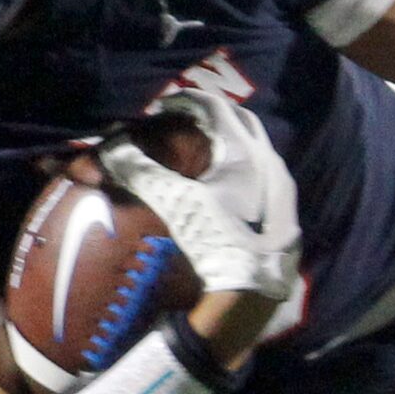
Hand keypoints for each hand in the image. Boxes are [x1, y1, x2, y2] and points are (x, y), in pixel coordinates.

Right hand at [100, 89, 300, 300]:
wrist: (253, 291)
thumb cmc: (217, 242)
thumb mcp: (176, 204)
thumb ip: (143, 172)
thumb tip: (109, 151)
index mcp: (248, 151)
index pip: (216, 107)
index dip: (187, 102)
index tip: (165, 108)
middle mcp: (272, 162)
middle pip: (241, 122)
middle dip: (212, 117)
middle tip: (184, 123)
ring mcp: (283, 187)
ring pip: (256, 149)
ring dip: (230, 142)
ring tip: (201, 150)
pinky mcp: (285, 211)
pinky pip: (264, 174)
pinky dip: (242, 168)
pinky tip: (225, 185)